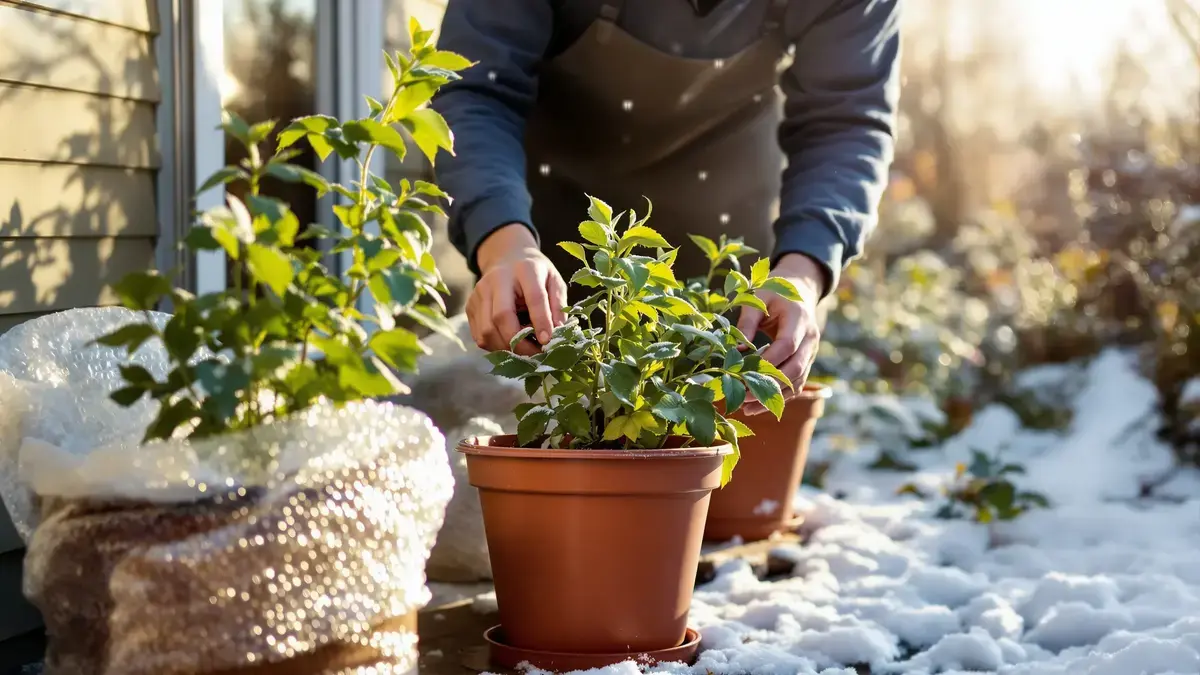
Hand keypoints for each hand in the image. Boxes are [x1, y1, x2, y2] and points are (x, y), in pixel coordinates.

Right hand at [468, 223, 566, 355]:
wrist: (506, 258)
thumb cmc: (535, 273)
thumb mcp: (554, 280)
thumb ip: (558, 305)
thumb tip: (558, 332)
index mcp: (525, 269)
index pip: (534, 298)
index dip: (541, 322)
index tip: (548, 341)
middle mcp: (496, 279)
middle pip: (501, 317)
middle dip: (519, 342)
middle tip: (535, 355)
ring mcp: (479, 293)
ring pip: (487, 331)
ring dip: (506, 348)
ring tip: (523, 351)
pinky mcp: (470, 306)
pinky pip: (479, 336)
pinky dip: (495, 346)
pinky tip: (509, 345)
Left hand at [736, 253, 824, 415]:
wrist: (800, 290)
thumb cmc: (774, 292)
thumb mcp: (758, 297)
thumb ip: (747, 322)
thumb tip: (736, 350)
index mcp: (799, 318)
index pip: (787, 345)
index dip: (767, 362)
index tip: (743, 374)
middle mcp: (811, 338)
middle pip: (795, 368)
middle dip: (769, 385)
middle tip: (743, 398)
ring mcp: (812, 352)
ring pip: (797, 381)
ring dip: (774, 397)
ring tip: (748, 409)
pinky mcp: (807, 362)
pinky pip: (797, 384)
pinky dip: (779, 397)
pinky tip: (759, 406)